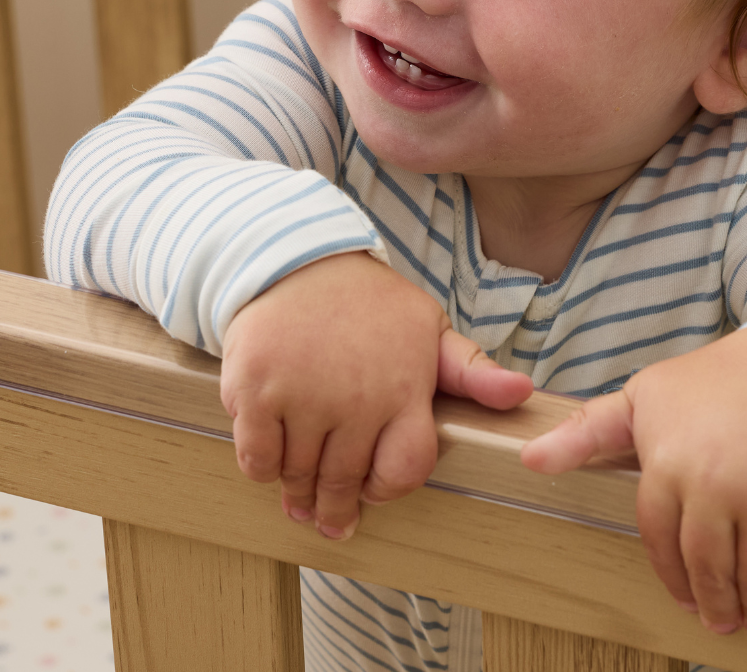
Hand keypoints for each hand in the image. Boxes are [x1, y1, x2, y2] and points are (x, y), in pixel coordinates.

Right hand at [220, 251, 532, 538]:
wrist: (293, 255)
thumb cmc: (363, 300)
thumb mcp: (425, 326)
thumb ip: (470, 370)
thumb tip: (521, 393)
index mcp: (403, 390)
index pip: (402, 472)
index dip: (384, 488)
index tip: (369, 490)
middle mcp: (355, 400)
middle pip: (344, 481)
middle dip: (334, 507)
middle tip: (328, 520)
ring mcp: (302, 395)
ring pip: (300, 474)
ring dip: (297, 493)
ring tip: (296, 502)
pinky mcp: (254, 389)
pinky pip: (258, 457)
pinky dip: (261, 468)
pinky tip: (268, 462)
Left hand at [522, 333, 746, 635]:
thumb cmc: (700, 384)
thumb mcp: (637, 401)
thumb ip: (584, 434)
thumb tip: (529, 459)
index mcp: (666, 464)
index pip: (657, 536)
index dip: (669, 573)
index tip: (681, 597)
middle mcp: (709, 484)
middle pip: (705, 562)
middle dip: (711, 599)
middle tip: (714, 620)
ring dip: (743, 595)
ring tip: (740, 612)